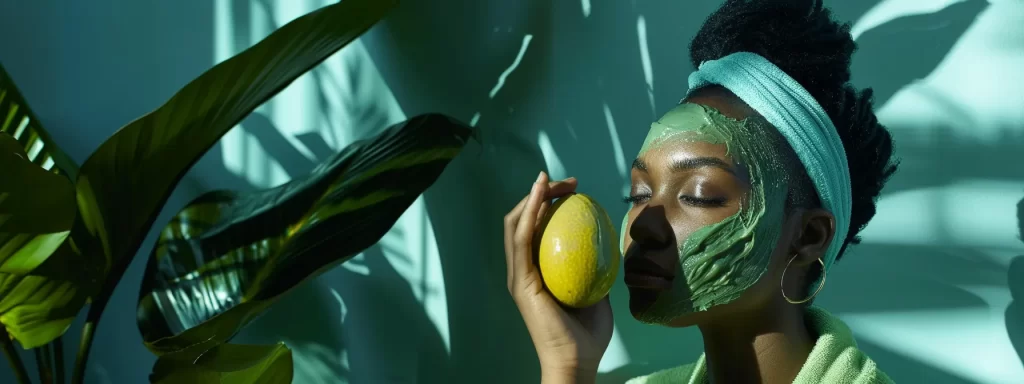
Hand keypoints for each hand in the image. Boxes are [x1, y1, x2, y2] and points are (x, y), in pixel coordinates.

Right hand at [503, 172, 613, 382]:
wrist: (577, 360)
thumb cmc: (588, 334)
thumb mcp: (596, 293)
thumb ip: (595, 271)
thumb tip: (607, 247)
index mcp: (536, 272)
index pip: (536, 229)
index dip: (550, 203)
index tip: (575, 190)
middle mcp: (522, 270)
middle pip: (523, 220)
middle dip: (542, 194)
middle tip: (569, 183)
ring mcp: (518, 274)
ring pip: (516, 223)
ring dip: (534, 196)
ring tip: (553, 181)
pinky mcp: (519, 279)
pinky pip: (521, 237)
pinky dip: (529, 211)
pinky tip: (542, 194)